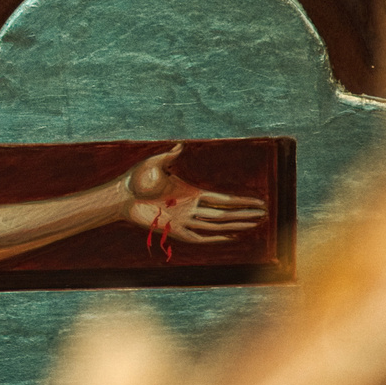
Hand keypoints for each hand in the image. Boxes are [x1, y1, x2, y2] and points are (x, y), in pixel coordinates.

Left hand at [122, 146, 266, 243]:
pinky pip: (198, 237)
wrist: (120, 197)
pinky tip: (229, 237)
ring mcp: (184, 220)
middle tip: (264, 215)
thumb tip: (180, 146)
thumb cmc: (136, 179)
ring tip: (254, 225)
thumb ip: (167, 156)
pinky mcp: (174, 230)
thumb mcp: (154, 163)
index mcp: (190, 192)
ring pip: (215, 225)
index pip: (222, 199)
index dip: (241, 201)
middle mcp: (191, 207)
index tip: (258, 202)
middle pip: (224, 213)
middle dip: (244, 215)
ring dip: (235, 225)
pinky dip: (213, 238)